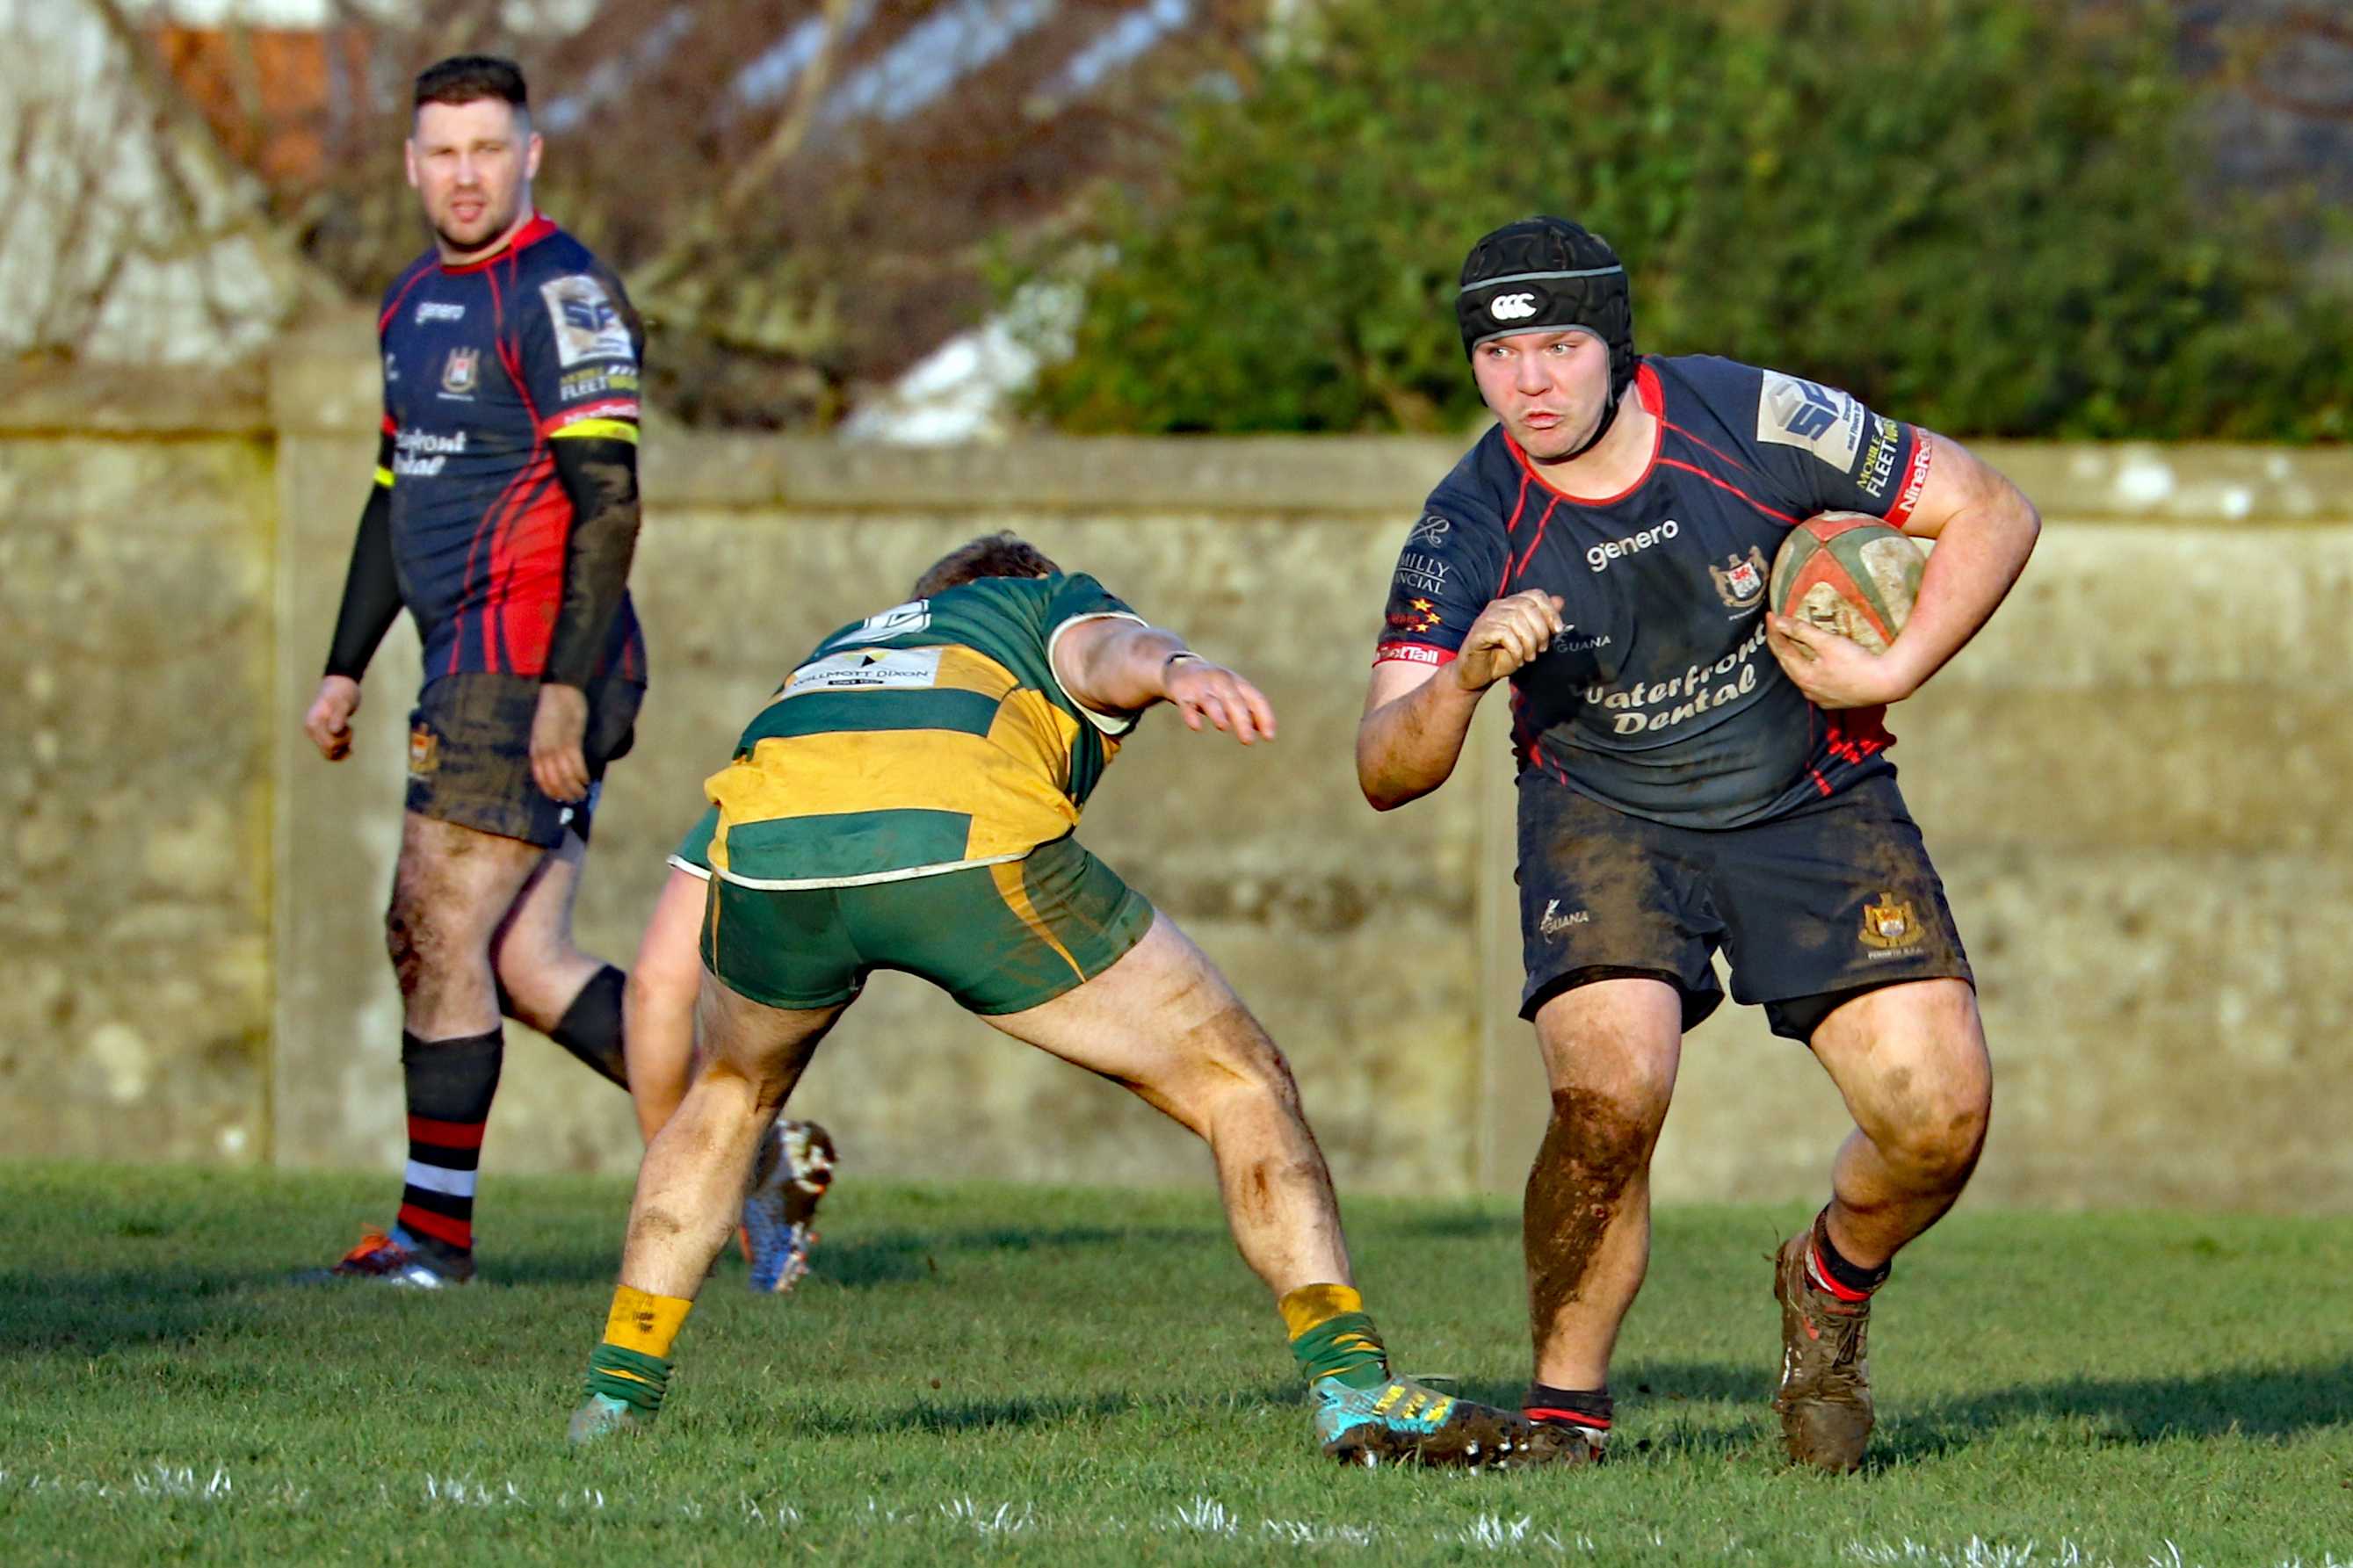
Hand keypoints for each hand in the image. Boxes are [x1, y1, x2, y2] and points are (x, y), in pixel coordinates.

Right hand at [304, 676, 362, 760]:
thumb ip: (339, 716)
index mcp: (313, 723)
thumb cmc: (343, 692)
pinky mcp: (322, 734)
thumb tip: (334, 731)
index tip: (348, 727)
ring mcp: (315, 733)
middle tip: (350, 728)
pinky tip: (350, 747)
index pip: (329, 745)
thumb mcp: (344, 702)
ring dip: (343, 747)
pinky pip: (330, 751)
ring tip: (348, 731)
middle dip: (343, 743)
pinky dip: (341, 751)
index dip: (343, 741)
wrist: (340, 685)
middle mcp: (311, 730)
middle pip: (329, 751)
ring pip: (329, 753)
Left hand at [531, 682, 591, 800]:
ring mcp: (557, 746)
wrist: (560, 691)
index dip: (550, 791)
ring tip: (583, 793)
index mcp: (536, 749)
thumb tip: (555, 765)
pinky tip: (588, 779)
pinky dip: (582, 775)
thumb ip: (547, 748)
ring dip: (575, 788)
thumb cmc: (553, 710)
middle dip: (564, 793)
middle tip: (574, 800)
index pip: (540, 777)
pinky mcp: (571, 740)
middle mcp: (544, 751)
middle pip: (553, 780)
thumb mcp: (543, 732)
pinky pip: (576, 764)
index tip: (559, 799)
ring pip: (565, 776)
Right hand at [1165, 659, 1276, 744]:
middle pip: (1234, 701)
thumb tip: (1266, 731)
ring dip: (1218, 713)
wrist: (1179, 669)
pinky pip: (1187, 705)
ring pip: (1211, 701)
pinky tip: (1197, 726)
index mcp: (1237, 683)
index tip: (1269, 737)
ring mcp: (1201, 687)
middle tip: (1248, 741)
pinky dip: (1191, 715)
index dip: (1264, 717)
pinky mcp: (1182, 693)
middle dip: (1242, 720)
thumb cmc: (1213, 686)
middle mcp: (1221, 682)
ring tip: (1224, 727)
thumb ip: (1249, 710)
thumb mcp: (1233, 693)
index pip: (1255, 699)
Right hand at [1452, 592, 1566, 690]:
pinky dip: (1516, 649)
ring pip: (1516, 619)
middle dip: (1541, 630)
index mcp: (1512, 604)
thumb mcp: (1530, 639)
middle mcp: (1498, 606)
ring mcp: (1487, 618)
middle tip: (1542, 649)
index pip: (1535, 595)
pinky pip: (1503, 633)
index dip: (1551, 611)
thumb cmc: (1503, 657)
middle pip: (1528, 606)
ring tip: (1529, 657)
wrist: (1478, 675)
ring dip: (1529, 642)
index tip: (1558, 631)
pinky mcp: (1479, 632)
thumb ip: (1543, 621)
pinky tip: (1518, 659)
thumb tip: (1559, 601)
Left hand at [1765, 614, 1916, 708]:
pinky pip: (1814, 683)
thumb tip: (1779, 622)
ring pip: (1800, 675)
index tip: (1771, 615)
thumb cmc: (1858, 662)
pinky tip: (1811, 664)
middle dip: (1781, 644)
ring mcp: (1820, 698)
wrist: (1886, 684)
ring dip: (1794, 658)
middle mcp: (1807, 690)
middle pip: (1788, 663)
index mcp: (1803, 676)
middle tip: (1777, 626)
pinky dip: (1808, 670)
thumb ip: (1802, 631)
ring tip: (1790, 642)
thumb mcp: (1828, 642)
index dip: (1775, 631)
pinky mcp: (1833, 701)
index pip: (1781, 650)